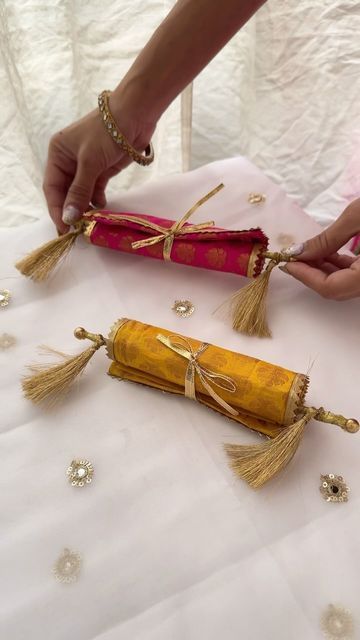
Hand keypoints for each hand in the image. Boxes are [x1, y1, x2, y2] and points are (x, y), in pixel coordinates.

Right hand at [43, 90, 155, 233]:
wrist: (135, 115)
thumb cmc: (107, 133)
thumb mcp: (90, 162)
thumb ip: (79, 191)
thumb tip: (68, 217)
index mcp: (58, 154)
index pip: (52, 188)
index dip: (56, 209)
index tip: (63, 228)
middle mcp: (69, 161)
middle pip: (65, 193)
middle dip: (70, 211)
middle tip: (77, 232)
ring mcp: (86, 167)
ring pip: (80, 193)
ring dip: (84, 207)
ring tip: (90, 221)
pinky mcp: (103, 170)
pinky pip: (95, 190)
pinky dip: (96, 200)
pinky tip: (100, 208)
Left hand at [281, 198, 359, 299]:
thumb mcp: (357, 217)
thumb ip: (327, 239)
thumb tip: (299, 252)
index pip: (330, 287)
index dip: (305, 276)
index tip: (287, 262)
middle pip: (337, 288)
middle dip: (311, 274)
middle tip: (293, 257)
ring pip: (346, 283)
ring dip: (324, 270)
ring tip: (307, 252)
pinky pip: (356, 276)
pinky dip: (340, 267)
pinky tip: (327, 252)